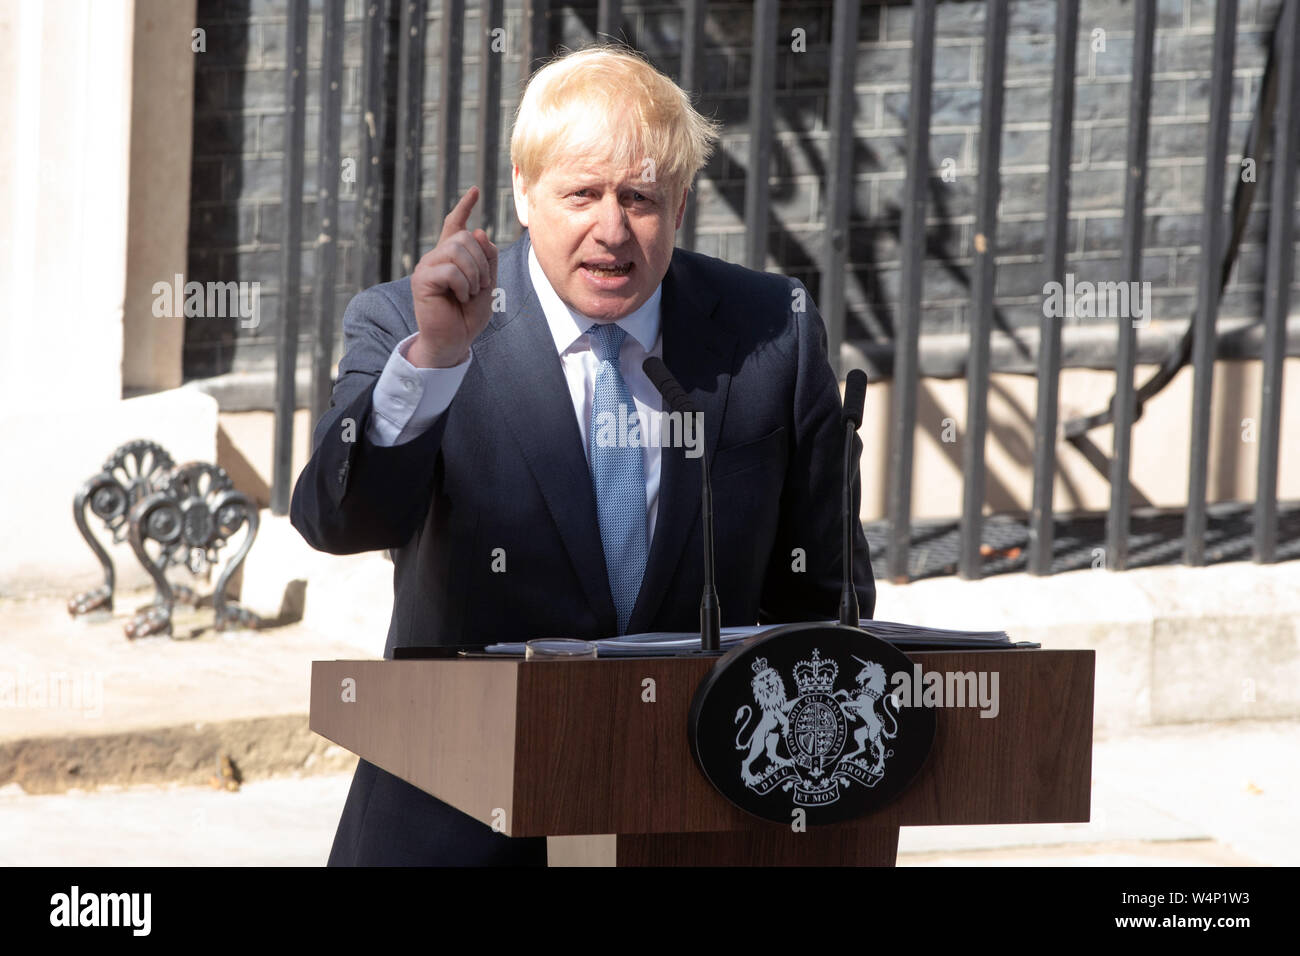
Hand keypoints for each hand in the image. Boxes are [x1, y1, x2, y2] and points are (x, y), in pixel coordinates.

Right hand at [408, 186, 497, 367]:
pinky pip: (450, 270)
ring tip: (470, 293)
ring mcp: (427, 267)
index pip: (456, 225)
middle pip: (465, 237)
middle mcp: (436, 257)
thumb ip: (487, 258)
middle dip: (482, 261)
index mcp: (451, 257)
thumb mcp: (487, 284)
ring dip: (474, 274)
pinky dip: (463, 285)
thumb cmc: (468, 316)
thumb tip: (477, 230)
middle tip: (481, 285)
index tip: (475, 190)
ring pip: (458, 250)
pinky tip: (460, 297)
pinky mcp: (422, 280)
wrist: (454, 342)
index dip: (465, 207)